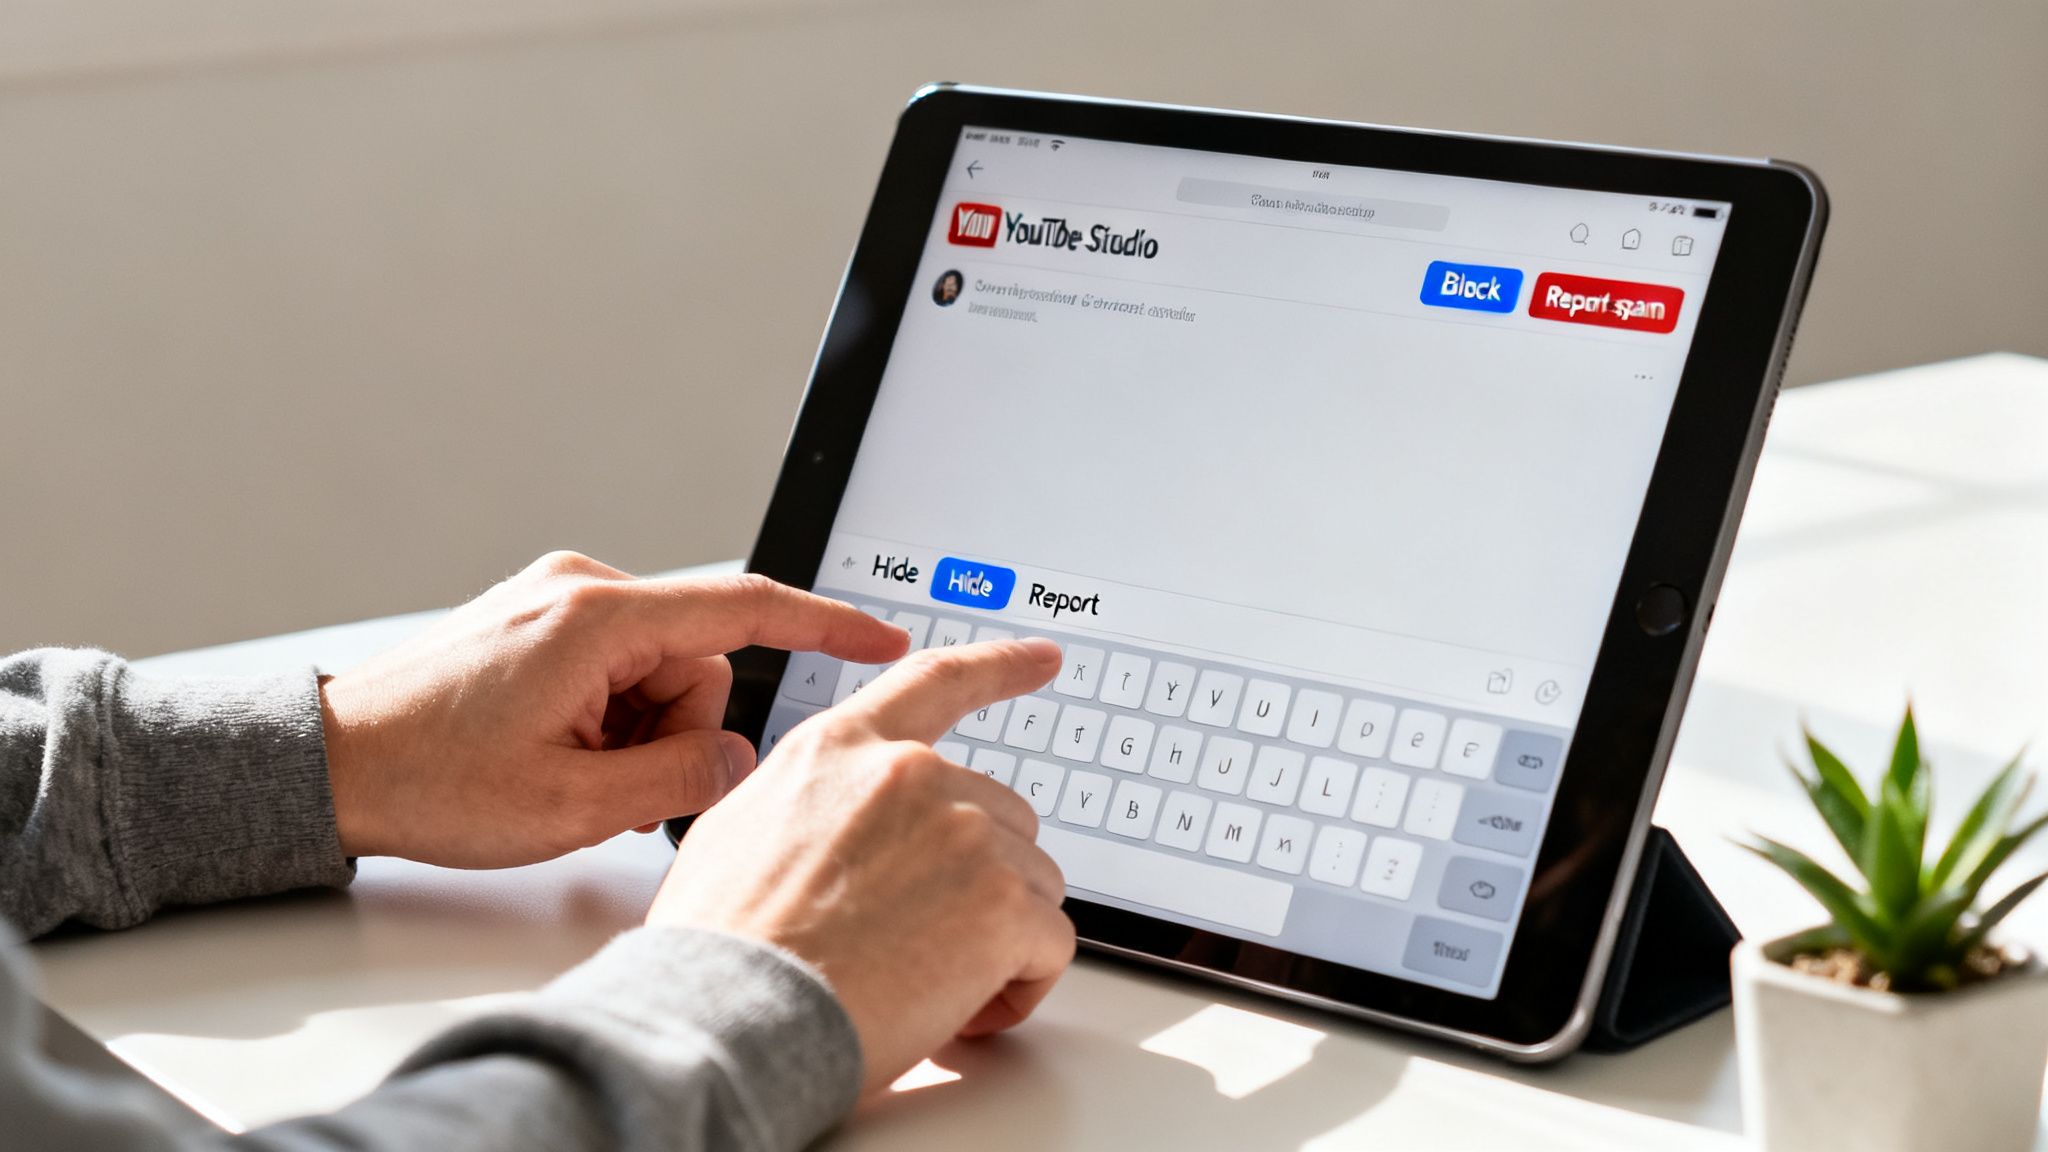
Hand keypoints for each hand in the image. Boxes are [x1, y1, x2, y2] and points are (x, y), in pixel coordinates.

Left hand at [319, 552, 907, 866]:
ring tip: (569, 775)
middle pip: (698, 661)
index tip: (880, 636)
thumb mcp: (569, 807)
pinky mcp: (541, 620)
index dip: (823, 624)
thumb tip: (742, 762)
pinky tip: (557, 753)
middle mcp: (581, 591)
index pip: (743, 608)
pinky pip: (619, 666)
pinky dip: (611, 717)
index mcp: (596, 621)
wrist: (328, 764)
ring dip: (638, 731)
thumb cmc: (426, 781)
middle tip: (607, 788)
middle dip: (676, 732)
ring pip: (661, 671)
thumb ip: (680, 781)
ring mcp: (558, 602)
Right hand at [648, 638, 1072, 1094]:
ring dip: (997, 937)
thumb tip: (830, 825)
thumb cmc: (723, 947)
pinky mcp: (1002, 902)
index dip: (998, 667)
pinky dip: (1020, 986)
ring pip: (1031, 883)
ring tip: (921, 982)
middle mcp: (912, 774)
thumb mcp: (738, 831)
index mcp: (844, 749)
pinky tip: (960, 1010)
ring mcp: (964, 832)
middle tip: (915, 943)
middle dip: (976, 882)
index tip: (1043, 657)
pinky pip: (1051, 945)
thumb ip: (809, 804)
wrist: (731, 1014)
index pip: (936, 681)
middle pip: (999, 815)